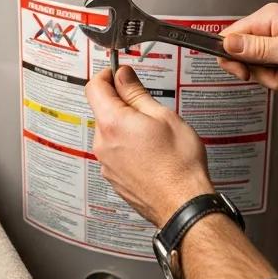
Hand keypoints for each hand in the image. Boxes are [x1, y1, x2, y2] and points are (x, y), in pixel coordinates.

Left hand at [84, 65, 214, 226]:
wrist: (183, 204)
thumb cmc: (179, 163)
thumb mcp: (163, 116)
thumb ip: (136, 92)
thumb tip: (122, 75)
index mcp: (112, 123)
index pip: (94, 86)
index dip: (107, 75)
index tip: (121, 74)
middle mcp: (102, 143)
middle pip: (102, 109)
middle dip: (121, 102)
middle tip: (147, 106)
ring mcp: (106, 163)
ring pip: (109, 131)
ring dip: (125, 125)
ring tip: (153, 134)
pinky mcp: (113, 177)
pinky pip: (114, 151)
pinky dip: (127, 145)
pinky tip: (149, 151)